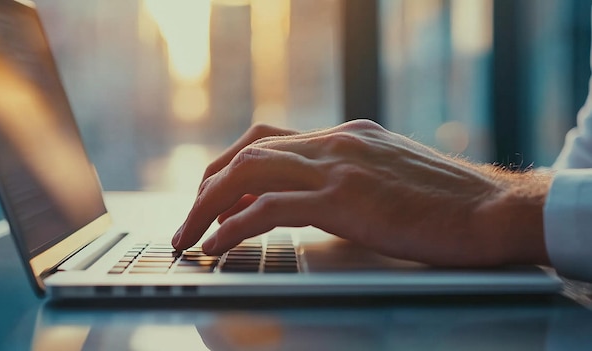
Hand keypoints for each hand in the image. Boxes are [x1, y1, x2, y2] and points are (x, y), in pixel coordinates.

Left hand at [172, 119, 550, 266]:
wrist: (492, 210)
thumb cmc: (447, 203)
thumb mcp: (387, 177)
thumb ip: (348, 178)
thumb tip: (308, 201)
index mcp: (346, 135)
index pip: (269, 140)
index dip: (231, 166)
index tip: (214, 194)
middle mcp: (337, 142)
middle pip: (249, 152)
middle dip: (209, 184)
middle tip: (190, 217)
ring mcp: (339, 166)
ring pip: (248, 174)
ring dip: (209, 205)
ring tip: (190, 236)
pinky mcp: (344, 199)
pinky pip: (268, 209)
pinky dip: (234, 226)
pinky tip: (218, 246)